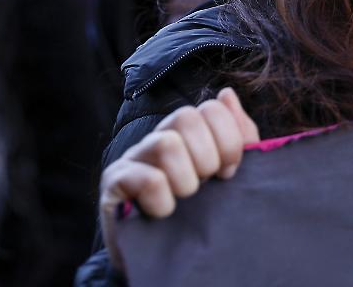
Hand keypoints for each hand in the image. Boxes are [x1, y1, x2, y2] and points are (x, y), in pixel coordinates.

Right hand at [99, 87, 259, 273]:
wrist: (162, 257)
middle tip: (206, 183)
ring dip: (186, 179)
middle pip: (187, 117)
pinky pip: (147, 178)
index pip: (211, 108)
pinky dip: (163, 199)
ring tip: (184, 197)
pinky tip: (164, 212)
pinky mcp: (114, 183)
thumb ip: (238, 135)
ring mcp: (133, 158)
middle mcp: (158, 138)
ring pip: (166, 143)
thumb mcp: (226, 173)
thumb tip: (227, 94)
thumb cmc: (198, 211)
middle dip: (208, 157)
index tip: (230, 172)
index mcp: (188, 132)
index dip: (229, 140)